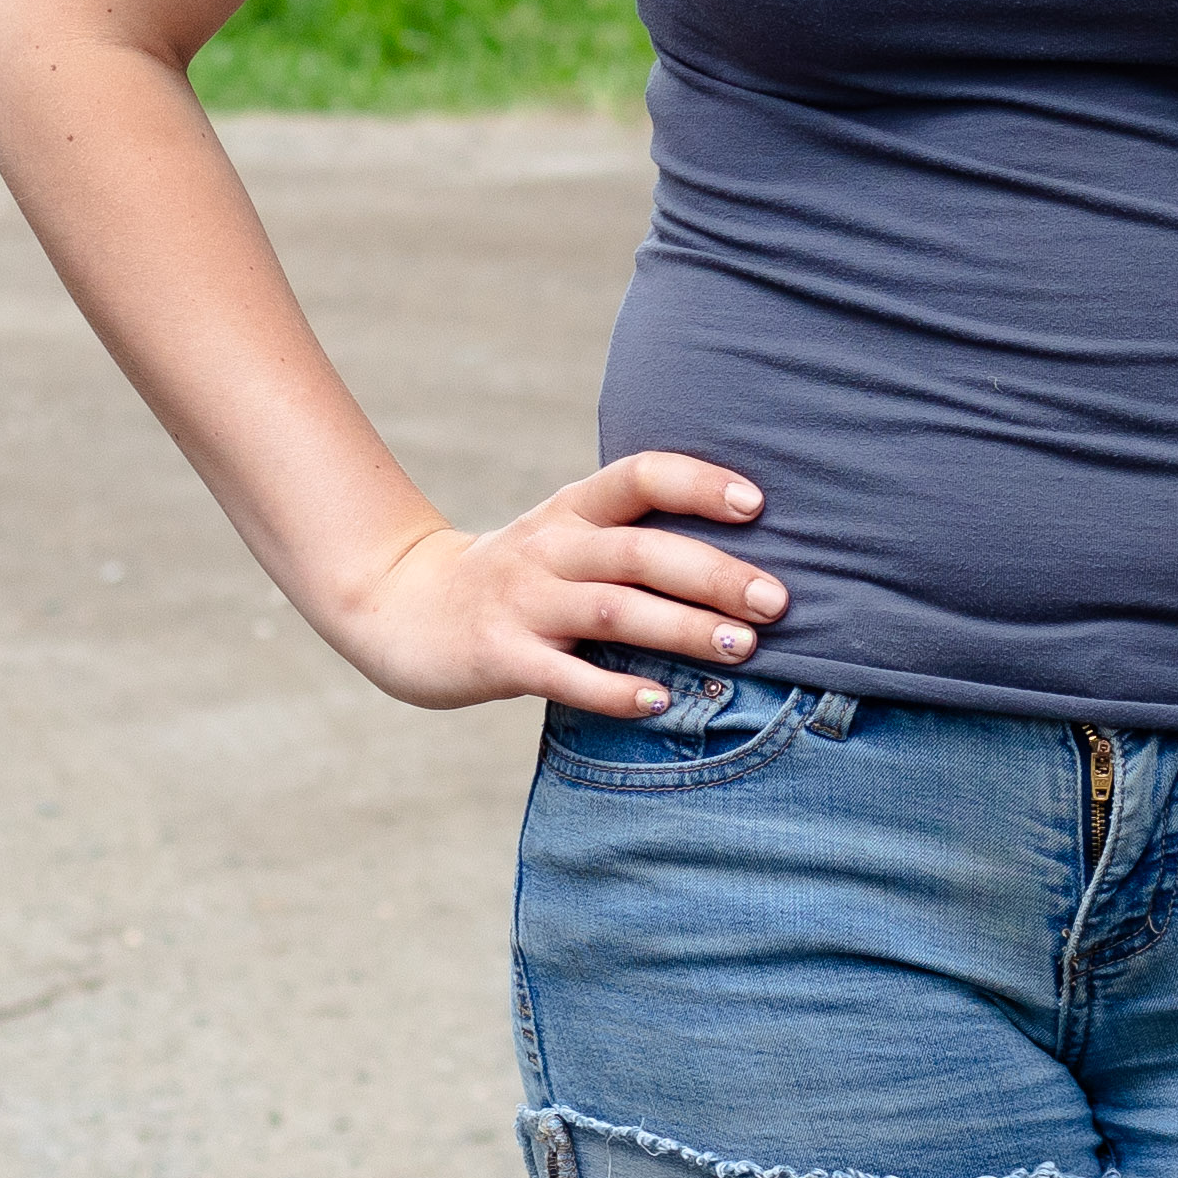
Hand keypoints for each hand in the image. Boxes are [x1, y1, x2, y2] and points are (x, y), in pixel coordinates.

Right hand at [325, 451, 788, 714]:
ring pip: (612, 609)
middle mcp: (550, 548)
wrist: (400, 609)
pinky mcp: (499, 656)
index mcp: (571, 510)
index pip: (641, 476)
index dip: (699, 483)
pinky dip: (615, 690)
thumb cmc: (514, 580)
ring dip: (682, 627)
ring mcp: (522, 601)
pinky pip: (564, 675)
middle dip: (715, 575)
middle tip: (778, 601)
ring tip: (742, 649)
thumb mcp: (564, 540)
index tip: (758, 504)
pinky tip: (662, 701)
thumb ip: (631, 542)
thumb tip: (742, 560)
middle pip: (641, 551)